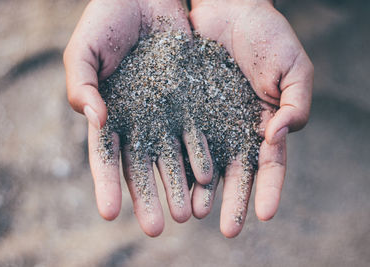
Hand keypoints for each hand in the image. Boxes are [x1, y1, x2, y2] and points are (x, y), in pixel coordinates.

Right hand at [63, 0, 212, 236]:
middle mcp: (137, 120)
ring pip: (171, 156)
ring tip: (186, 214)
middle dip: (148, 196)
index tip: (109, 212)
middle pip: (142, 165)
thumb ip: (81, 84)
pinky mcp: (189, 100)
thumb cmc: (106, 19)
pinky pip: (196, 132)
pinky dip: (201, 155)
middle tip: (156, 228)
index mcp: (108, 113)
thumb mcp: (84, 50)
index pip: (105, 156)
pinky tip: (207, 178)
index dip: (107, 184)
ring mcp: (164, 112)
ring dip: (178, 185)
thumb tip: (95, 119)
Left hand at [189, 0, 313, 236]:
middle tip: (229, 230)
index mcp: (266, 123)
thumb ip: (295, 105)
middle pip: (236, 172)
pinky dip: (178, 158)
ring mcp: (210, 120)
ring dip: (201, 189)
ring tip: (195, 212)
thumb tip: (276, 138)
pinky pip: (180, 136)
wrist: (230, 8)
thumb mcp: (295, 69)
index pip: (270, 164)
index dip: (269, 189)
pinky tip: (172, 178)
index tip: (265, 215)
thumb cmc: (269, 36)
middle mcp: (236, 129)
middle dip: (233, 201)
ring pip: (205, 161)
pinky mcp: (185, 108)